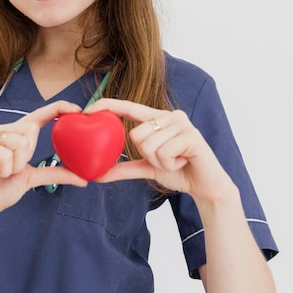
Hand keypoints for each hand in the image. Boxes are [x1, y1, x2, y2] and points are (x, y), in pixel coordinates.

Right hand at [0, 100, 87, 225]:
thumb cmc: (1, 191)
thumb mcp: (33, 179)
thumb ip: (55, 174)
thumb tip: (84, 179)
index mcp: (14, 134)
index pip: (38, 115)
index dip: (57, 108)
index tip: (76, 109)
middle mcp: (0, 130)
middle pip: (30, 130)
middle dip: (26, 156)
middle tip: (11, 169)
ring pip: (19, 143)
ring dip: (15, 166)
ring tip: (0, 172)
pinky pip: (5, 154)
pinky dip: (3, 169)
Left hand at [84, 98, 233, 201]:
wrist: (206, 186)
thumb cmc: (178, 172)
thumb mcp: (147, 168)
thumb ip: (123, 168)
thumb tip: (96, 174)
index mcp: (157, 118)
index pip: (128, 107)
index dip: (107, 105)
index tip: (86, 110)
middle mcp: (169, 115)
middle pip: (135, 134)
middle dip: (147, 155)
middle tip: (165, 159)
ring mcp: (182, 123)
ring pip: (149, 145)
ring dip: (160, 162)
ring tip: (175, 161)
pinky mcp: (191, 135)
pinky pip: (163, 152)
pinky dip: (170, 164)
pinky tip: (183, 162)